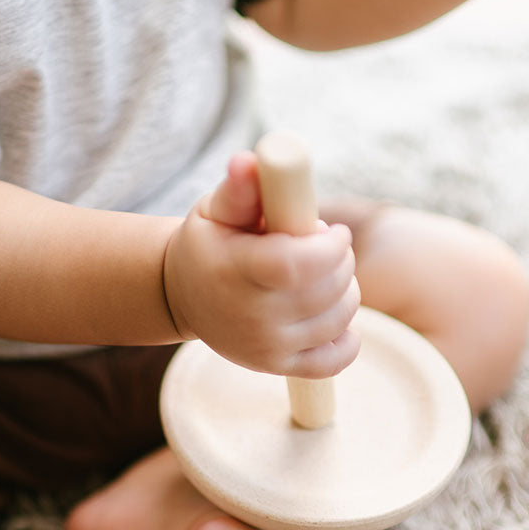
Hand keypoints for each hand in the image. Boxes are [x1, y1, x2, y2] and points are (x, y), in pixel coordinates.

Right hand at [163, 152, 360, 377]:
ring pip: (340, 318)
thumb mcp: (217, 209)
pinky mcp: (279, 367)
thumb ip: (241, 188)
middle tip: (318, 248)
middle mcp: (250, 317)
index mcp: (235, 271)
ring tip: (318, 276)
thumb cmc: (211, 243)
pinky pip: (336, 359)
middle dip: (339, 260)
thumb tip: (251, 162)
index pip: (299, 265)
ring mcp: (266, 347)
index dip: (329, 245)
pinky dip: (346, 337)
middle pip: (329, 289)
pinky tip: (328, 314)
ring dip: (344, 290)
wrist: (183, 296)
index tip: (330, 230)